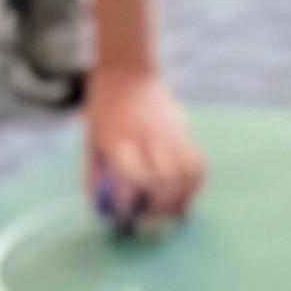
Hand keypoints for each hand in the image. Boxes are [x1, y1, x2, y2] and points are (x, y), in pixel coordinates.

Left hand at [85, 68, 204, 234]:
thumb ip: (94, 175)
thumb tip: (99, 208)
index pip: (135, 177)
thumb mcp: (90, 140)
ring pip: (188, 174)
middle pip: (165, 180)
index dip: (132, 203)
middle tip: (150, 218)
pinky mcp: (186, 131)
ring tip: (171, 211)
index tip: (125, 215)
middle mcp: (148, 137)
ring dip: (182, 198)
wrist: (127, 71)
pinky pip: (199, 164)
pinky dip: (195, 184)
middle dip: (159, 207)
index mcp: (119, 139)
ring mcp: (171, 133)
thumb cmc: (104, 109)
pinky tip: (185, 194)